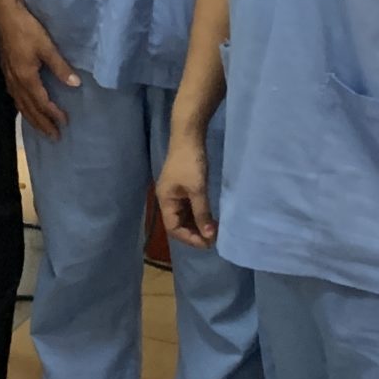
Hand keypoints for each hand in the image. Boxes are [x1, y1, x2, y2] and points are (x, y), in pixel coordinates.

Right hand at [0, 0, 77, 139]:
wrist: (4, 15)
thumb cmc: (27, 29)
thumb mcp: (46, 47)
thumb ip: (60, 67)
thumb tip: (75, 84)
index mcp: (26, 78)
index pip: (42, 102)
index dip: (53, 114)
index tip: (65, 123)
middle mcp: (15, 82)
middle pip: (29, 109)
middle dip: (42, 124)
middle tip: (54, 137)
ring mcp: (8, 77)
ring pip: (20, 105)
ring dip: (31, 118)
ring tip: (41, 128)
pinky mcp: (6, 71)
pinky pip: (14, 97)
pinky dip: (22, 107)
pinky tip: (25, 107)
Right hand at [155, 130, 215, 247]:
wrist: (188, 136)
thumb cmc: (190, 162)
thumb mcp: (197, 189)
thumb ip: (202, 213)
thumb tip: (208, 236)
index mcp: (165, 201)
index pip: (174, 228)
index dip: (190, 238)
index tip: (208, 242)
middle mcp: (167, 199)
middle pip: (177, 224)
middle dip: (194, 233)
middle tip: (213, 238)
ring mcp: (174, 193)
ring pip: (183, 217)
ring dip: (196, 225)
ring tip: (213, 230)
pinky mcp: (182, 187)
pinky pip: (187, 208)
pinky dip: (197, 215)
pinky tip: (209, 217)